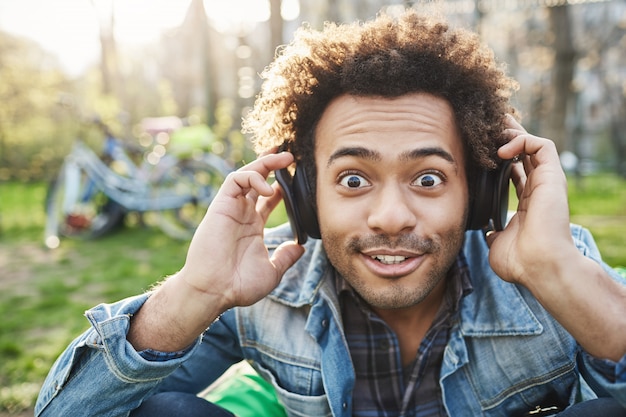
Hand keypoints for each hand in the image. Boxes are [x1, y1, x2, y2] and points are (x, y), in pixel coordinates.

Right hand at [181, 151, 304, 309]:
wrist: (215, 291)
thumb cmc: (238, 285)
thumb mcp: (272, 272)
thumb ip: (286, 257)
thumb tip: (301, 247)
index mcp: (253, 226)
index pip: (268, 198)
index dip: (282, 186)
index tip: (298, 178)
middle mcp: (242, 214)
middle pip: (258, 179)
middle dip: (274, 164)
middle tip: (292, 156)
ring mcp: (231, 208)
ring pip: (247, 174)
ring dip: (266, 163)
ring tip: (285, 159)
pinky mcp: (221, 205)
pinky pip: (235, 180)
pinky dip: (252, 177)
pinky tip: (268, 189)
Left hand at [485, 116, 625, 360]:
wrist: (540, 266)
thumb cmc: (521, 262)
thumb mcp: (498, 244)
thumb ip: (493, 234)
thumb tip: (487, 233)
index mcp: (527, 204)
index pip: (515, 173)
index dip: (499, 161)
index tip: (480, 153)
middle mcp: (538, 190)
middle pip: (524, 154)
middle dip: (505, 139)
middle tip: (486, 130)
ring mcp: (546, 182)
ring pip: (533, 144)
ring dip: (512, 134)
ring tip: (492, 132)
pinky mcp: (552, 177)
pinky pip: (541, 145)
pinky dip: (522, 140)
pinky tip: (502, 150)